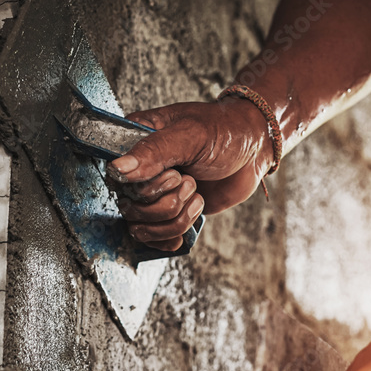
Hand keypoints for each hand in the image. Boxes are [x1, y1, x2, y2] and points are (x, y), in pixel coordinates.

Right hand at [107, 98, 273, 250]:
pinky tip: (189, 217)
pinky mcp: (166, 213)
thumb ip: (154, 150)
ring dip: (175, 219)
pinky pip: (153, 239)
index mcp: (134, 141)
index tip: (175, 173)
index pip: (117, 178)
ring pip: (140, 228)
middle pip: (129, 208)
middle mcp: (137, 170)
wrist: (253, 149)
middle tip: (190, 180)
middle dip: (168, 201)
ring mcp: (151, 194)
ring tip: (196, 196)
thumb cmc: (224, 131)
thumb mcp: (190, 135)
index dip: (147, 185)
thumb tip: (117, 169)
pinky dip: (173, 235)